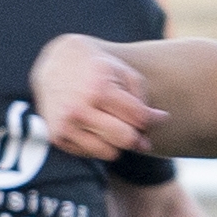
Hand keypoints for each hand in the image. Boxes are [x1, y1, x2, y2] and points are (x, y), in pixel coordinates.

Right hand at [31, 34, 159, 161]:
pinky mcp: (57, 137)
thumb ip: (142, 97)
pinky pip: (91, 154)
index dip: (155, 119)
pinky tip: (97, 127)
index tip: (161, 116)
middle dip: (138, 136)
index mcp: (99, 89)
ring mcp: (66, 125)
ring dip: (118, 142)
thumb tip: (156, 122)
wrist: (55, 63)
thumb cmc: (97, 67)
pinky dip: (99, 144)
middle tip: (139, 128)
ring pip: (110, 153)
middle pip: (126, 139)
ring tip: (115, 124)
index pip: (139, 118)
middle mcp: (80, 109)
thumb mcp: (123, 71)